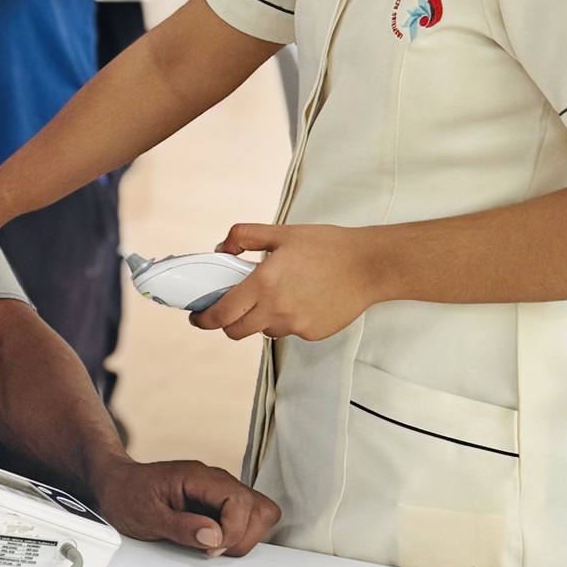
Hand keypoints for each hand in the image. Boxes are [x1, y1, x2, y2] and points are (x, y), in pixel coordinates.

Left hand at [89, 458, 278, 557]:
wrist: (115, 486)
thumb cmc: (127, 496)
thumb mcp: (146, 516)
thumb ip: (181, 527)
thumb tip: (214, 536)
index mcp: (198, 476)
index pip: (239, 500)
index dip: (233, 530)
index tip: (211, 547)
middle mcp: (214, 480)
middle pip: (259, 507)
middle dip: (243, 537)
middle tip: (213, 549)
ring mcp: (219, 491)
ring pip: (259, 512)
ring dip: (244, 536)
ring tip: (214, 546)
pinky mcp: (218, 503)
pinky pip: (246, 517)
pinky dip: (239, 534)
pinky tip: (214, 541)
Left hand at [190, 223, 377, 342]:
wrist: (368, 266)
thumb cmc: (327, 246)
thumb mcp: (281, 233)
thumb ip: (245, 236)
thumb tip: (221, 249)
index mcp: (264, 285)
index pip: (222, 314)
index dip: (204, 319)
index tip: (197, 317)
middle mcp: (277, 311)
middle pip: (236, 331)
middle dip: (226, 323)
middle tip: (227, 308)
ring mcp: (296, 325)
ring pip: (263, 330)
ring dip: (258, 319)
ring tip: (272, 295)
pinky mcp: (313, 333)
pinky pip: (289, 330)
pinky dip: (285, 318)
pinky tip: (299, 298)